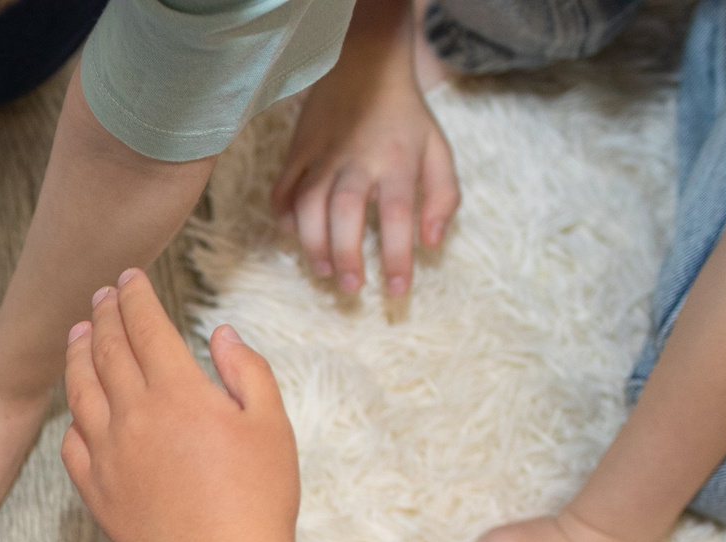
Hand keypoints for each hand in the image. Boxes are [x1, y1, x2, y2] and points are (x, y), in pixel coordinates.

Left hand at [60, 268, 308, 541]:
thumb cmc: (258, 499)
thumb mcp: (271, 424)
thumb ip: (246, 370)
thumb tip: (220, 333)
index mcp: (179, 393)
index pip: (147, 327)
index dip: (135, 296)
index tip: (129, 276)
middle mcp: (134, 417)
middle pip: (107, 350)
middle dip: (102, 314)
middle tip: (100, 295)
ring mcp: (108, 454)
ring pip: (81, 390)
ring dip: (76, 354)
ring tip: (77, 333)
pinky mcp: (95, 491)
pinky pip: (73, 443)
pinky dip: (74, 416)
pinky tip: (80, 407)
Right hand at [269, 0, 458, 297]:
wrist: (365, 66)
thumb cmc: (405, 118)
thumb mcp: (438, 150)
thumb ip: (442, 198)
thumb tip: (430, 244)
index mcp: (397, 161)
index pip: (398, 215)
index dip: (397, 258)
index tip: (397, 291)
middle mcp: (357, 160)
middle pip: (345, 212)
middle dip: (346, 254)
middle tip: (351, 288)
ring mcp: (322, 156)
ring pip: (308, 206)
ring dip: (312, 244)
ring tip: (324, 271)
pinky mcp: (297, 153)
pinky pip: (283, 191)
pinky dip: (285, 217)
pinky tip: (296, 235)